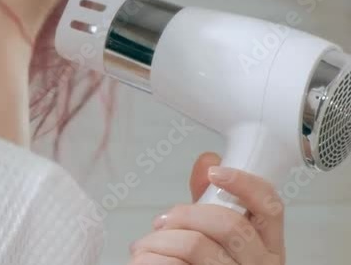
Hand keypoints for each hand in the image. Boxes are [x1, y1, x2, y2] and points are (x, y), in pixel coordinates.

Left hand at [128, 152, 285, 264]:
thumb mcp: (218, 239)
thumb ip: (211, 204)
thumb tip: (208, 162)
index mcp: (267, 248)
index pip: (271, 208)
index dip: (245, 184)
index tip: (215, 172)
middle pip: (226, 224)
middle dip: (184, 215)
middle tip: (162, 221)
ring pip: (195, 246)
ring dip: (158, 241)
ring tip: (146, 247)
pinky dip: (149, 259)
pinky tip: (144, 261)